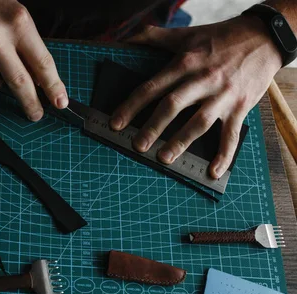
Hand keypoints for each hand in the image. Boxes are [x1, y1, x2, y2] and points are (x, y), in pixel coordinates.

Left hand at [110, 17, 282, 177]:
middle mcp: (203, 80)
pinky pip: (231, 135)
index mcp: (186, 63)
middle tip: (137, 145)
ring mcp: (223, 95)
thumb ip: (156, 38)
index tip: (116, 123)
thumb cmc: (221, 38)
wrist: (265, 38)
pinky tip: (212, 172)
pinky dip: (224, 156)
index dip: (132, 106)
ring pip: (199, 122)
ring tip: (164, 158)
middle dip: (153, 127)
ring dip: (181, 141)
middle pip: (173, 105)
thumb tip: (130, 37)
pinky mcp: (240, 107)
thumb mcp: (187, 34)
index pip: (153, 87)